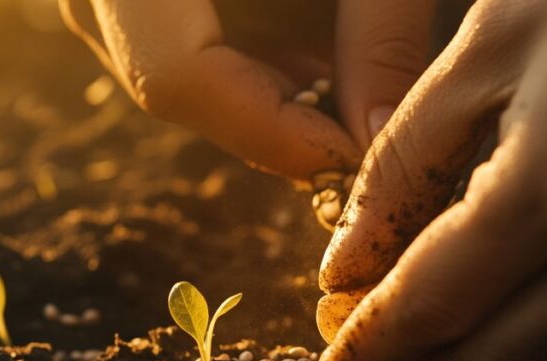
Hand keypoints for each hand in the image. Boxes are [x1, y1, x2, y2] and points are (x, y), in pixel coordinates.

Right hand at [59, 0, 436, 177]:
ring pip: (172, 65)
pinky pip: (168, 34)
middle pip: (174, 82)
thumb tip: (377, 144)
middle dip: (276, 112)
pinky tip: (305, 25)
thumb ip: (377, 31)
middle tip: (359, 105)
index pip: (176, 78)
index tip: (355, 149)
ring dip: (264, 79)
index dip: (273, 130)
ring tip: (339, 50)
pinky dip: (243, 45)